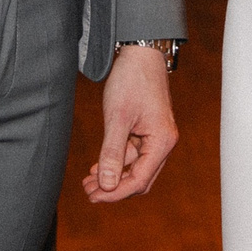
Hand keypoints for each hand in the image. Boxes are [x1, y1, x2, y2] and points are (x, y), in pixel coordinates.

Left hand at [84, 44, 177, 202]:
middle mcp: (163, 142)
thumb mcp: (117, 118)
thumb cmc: (131, 80)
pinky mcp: (147, 131)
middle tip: (88, 191)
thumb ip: (112, 153)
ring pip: (135, 168)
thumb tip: (106, 185)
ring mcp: (156, 137)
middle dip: (114, 188)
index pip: (139, 180)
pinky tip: (97, 166)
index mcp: (162, 141)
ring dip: (113, 175)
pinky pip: (133, 155)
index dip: (116, 193)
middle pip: (140, 179)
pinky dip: (116, 162)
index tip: (94, 196)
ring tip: (88, 180)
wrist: (140, 53)